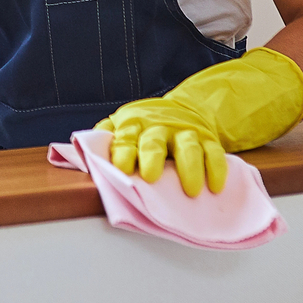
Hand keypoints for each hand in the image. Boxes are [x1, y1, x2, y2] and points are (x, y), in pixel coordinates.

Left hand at [96, 47, 302, 196]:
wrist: (179, 111)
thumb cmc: (143, 127)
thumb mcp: (120, 127)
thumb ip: (104, 139)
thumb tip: (86, 154)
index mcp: (133, 125)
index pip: (125, 139)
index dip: (123, 152)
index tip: (121, 168)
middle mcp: (158, 127)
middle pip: (154, 142)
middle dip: (151, 158)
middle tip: (150, 177)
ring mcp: (184, 133)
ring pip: (188, 148)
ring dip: (189, 168)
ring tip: (190, 191)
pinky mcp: (207, 139)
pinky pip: (214, 153)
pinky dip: (216, 169)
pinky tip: (215, 186)